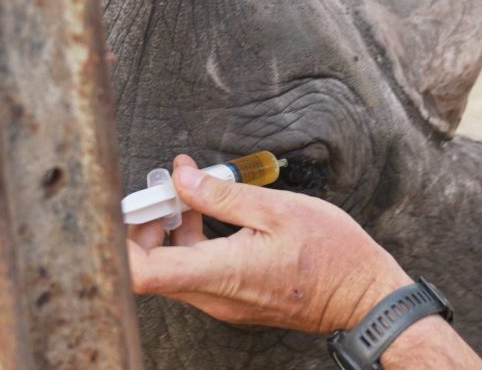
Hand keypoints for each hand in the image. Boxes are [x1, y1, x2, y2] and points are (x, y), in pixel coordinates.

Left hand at [127, 154, 411, 333]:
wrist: (363, 298)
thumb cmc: (332, 255)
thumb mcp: (278, 210)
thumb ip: (222, 195)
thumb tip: (181, 177)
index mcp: (222, 273)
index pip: (140, 274)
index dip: (118, 242)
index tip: (125, 207)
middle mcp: (215, 297)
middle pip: (148, 271)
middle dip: (143, 227)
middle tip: (161, 190)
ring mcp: (224, 304)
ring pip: (171, 271)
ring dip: (167, 233)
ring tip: (187, 195)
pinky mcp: (234, 301)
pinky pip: (195, 274)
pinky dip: (189, 244)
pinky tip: (207, 216)